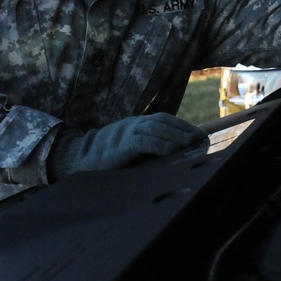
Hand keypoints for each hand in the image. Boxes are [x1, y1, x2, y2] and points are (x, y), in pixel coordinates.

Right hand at [48, 113, 207, 179]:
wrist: (80, 161)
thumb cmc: (110, 158)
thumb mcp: (132, 148)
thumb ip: (150, 147)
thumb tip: (177, 154)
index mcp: (137, 124)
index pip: (166, 119)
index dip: (184, 126)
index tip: (200, 135)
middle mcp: (133, 124)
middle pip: (164, 121)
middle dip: (184, 130)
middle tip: (200, 140)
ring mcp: (126, 133)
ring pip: (156, 128)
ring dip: (176, 136)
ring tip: (191, 145)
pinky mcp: (120, 146)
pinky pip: (143, 141)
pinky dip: (160, 144)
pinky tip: (172, 151)